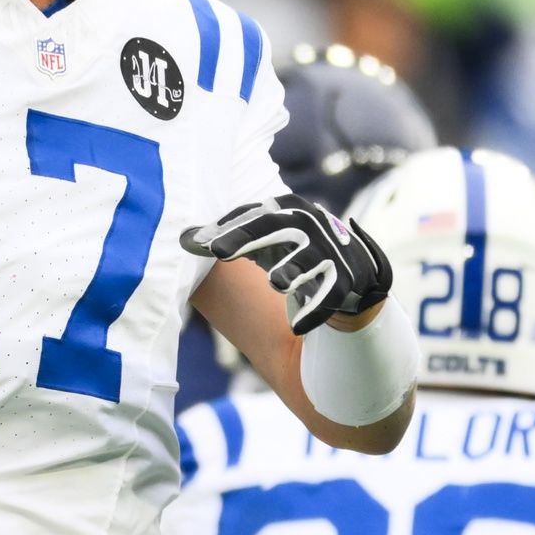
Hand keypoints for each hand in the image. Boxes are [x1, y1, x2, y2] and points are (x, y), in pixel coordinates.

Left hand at [181, 194, 391, 334]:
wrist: (351, 266)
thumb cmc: (290, 248)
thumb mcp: (262, 239)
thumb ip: (227, 238)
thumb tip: (183, 240)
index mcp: (287, 207)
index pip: (252, 215)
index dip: (226, 227)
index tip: (198, 243)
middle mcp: (309, 223)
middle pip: (275, 228)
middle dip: (247, 238)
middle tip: (219, 252)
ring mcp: (329, 250)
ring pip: (307, 260)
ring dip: (291, 271)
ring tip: (276, 284)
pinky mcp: (344, 278)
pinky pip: (329, 295)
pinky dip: (315, 310)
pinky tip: (298, 326)